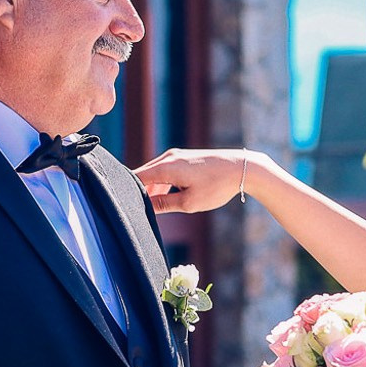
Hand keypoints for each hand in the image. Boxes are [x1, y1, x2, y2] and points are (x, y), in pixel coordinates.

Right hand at [137, 148, 257, 213]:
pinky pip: (164, 171)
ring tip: (149, 208)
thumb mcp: (189, 202)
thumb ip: (163, 204)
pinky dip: (160, 184)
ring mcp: (176, 156)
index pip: (135, 178)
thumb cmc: (216, 187)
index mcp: (166, 167)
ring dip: (150, 189)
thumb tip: (145, 206)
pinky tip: (164, 198)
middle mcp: (168, 157)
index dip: (127, 192)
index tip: (123, 206)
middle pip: (142, 175)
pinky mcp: (183, 158)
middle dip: (137, 192)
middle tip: (133, 210)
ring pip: (154, 174)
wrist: (241, 168)